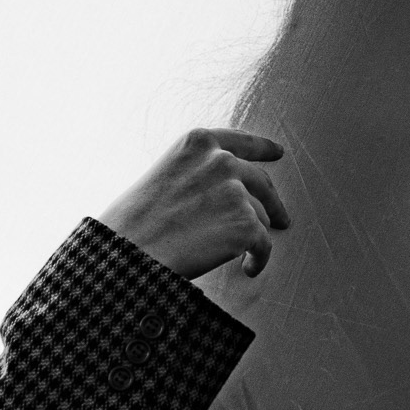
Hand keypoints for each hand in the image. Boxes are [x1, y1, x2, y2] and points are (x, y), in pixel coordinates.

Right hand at [98, 127, 288, 280]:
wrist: (129, 253)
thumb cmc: (133, 223)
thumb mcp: (163, 175)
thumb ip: (196, 173)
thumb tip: (223, 191)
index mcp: (198, 143)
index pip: (242, 141)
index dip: (264, 148)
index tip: (278, 153)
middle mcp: (222, 160)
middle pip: (261, 181)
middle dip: (272, 201)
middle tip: (280, 218)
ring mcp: (236, 191)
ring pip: (262, 215)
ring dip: (254, 234)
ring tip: (243, 254)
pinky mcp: (247, 224)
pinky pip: (264, 244)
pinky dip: (258, 258)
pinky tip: (249, 268)